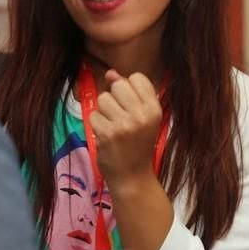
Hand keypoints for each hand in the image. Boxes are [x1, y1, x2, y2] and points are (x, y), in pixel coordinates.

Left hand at [87, 70, 162, 187]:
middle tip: (121, 118)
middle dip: (115, 99)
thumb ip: (129, 93)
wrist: (133, 177)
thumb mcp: (143, 117)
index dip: (129, 88)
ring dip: (104, 112)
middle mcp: (141, 115)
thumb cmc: (138, 144)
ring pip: (103, 99)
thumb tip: (110, 73)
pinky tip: (106, 136)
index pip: (137, 78)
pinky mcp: (107, 134)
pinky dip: (97, 125)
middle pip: (118, 86)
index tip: (131, 105)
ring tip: (113, 127)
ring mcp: (124, 124)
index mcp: (154, 108)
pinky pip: (93, 115)